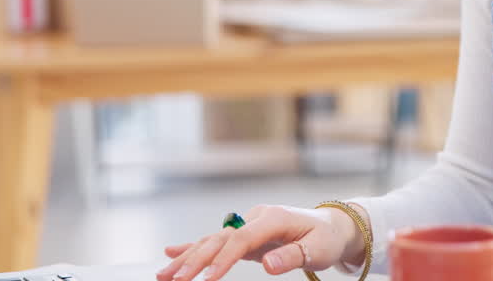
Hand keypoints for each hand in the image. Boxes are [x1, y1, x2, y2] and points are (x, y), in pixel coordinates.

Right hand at [156, 204, 364, 280]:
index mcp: (272, 219)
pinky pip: (216, 242)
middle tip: (172, 280)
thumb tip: (268, 264)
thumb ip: (292, 256)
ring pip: (212, 240)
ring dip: (187, 257)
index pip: (241, 239)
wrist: (330, 226)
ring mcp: (248, 225)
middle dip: (194, 260)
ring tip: (163, 274)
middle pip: (219, 239)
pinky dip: (193, 247)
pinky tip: (170, 253)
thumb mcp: (317, 250)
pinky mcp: (244, 235)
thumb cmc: (325, 239)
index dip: (222, 260)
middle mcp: (255, 218)